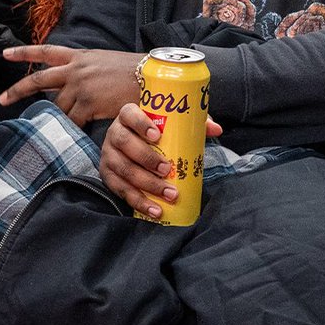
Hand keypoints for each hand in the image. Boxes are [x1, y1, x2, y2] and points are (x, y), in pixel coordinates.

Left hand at [0, 44, 144, 125]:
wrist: (151, 76)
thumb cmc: (134, 71)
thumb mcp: (106, 62)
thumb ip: (87, 71)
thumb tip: (77, 84)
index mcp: (80, 56)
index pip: (46, 51)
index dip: (24, 53)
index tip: (5, 54)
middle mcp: (76, 69)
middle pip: (39, 79)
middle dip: (17, 90)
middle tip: (1, 99)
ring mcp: (80, 86)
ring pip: (57, 107)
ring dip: (58, 119)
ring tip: (55, 129)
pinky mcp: (88, 103)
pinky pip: (72, 121)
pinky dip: (71, 130)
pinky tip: (71, 136)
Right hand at [98, 102, 222, 217]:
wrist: (132, 142)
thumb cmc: (156, 131)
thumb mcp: (171, 124)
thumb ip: (193, 123)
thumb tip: (217, 129)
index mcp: (127, 116)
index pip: (130, 114)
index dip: (141, 124)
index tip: (157, 136)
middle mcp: (114, 134)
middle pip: (125, 144)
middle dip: (147, 158)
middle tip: (168, 170)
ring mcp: (109, 156)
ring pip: (124, 170)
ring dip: (147, 184)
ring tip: (169, 194)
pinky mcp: (108, 176)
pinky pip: (121, 190)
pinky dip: (139, 202)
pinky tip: (155, 209)